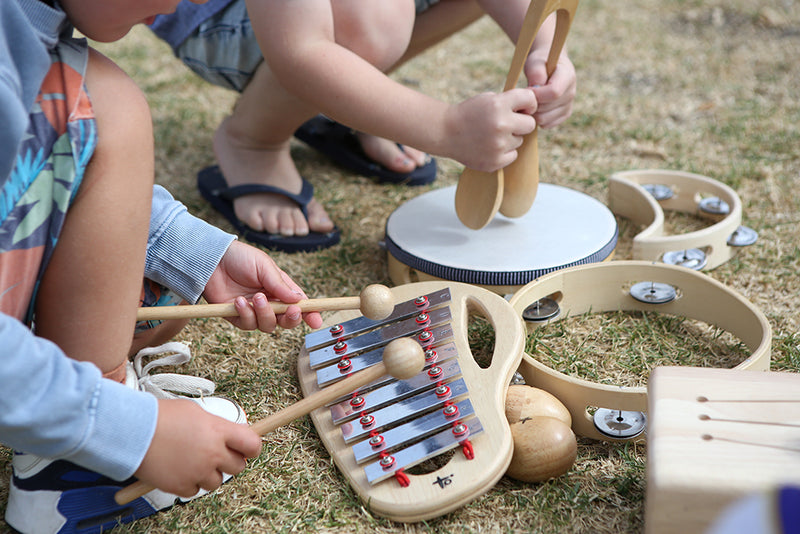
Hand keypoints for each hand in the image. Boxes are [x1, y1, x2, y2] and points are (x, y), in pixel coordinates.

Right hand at [134, 399, 261, 496]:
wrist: (132, 431)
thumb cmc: (160, 417)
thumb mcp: (195, 412)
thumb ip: (215, 426)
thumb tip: (228, 434)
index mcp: (219, 430)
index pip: (252, 444)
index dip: (253, 448)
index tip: (249, 449)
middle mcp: (212, 453)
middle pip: (238, 466)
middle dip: (230, 462)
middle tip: (217, 455)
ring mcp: (197, 471)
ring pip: (217, 482)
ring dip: (208, 474)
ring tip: (192, 460)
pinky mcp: (181, 486)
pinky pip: (194, 491)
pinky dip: (188, 483)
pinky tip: (178, 469)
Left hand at [202, 240, 322, 330]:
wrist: (212, 260)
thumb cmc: (240, 258)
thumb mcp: (265, 266)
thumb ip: (280, 285)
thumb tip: (299, 300)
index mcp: (281, 289)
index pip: (300, 305)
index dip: (310, 314)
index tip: (317, 321)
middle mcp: (270, 302)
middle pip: (287, 321)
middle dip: (291, 318)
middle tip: (290, 310)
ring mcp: (254, 311)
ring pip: (268, 325)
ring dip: (264, 313)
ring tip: (255, 297)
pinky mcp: (237, 317)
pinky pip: (248, 324)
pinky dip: (245, 314)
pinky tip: (239, 301)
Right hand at [444, 88, 537, 171]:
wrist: (445, 132)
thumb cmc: (469, 113)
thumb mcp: (488, 98)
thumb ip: (511, 101)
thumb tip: (536, 109)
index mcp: (499, 105)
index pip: (531, 100)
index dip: (528, 104)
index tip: (521, 107)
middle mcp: (501, 124)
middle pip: (530, 124)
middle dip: (521, 123)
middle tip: (507, 123)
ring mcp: (498, 145)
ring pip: (520, 141)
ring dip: (510, 138)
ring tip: (491, 135)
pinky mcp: (495, 161)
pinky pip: (513, 155)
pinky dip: (504, 152)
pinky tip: (489, 146)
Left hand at [525, 51, 575, 128]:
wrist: (549, 66)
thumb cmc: (540, 62)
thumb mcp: (535, 62)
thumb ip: (536, 72)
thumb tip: (536, 87)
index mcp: (568, 76)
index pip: (554, 92)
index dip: (537, 94)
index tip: (527, 89)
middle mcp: (571, 92)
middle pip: (547, 108)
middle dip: (532, 103)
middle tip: (525, 95)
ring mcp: (569, 105)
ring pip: (544, 119)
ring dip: (533, 112)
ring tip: (530, 100)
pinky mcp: (564, 115)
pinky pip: (546, 125)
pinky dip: (537, 119)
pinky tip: (535, 107)